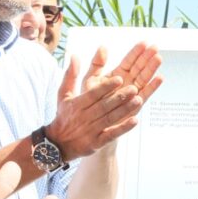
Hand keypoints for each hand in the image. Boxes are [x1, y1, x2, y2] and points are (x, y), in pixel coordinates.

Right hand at [47, 44, 163, 158]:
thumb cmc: (64, 114)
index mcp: (77, 104)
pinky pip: (111, 135)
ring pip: (110, 119)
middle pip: (103, 106)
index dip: (106, 87)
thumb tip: (74, 55)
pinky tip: (135, 121)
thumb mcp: (63, 94)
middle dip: (119, 97)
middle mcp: (84, 117)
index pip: (93, 94)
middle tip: (134, 88)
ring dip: (124, 110)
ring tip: (139, 100)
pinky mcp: (97, 143)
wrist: (58, 143)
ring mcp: (91, 130)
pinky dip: (123, 128)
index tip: (119, 78)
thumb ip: (71, 75)